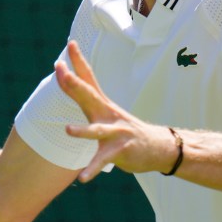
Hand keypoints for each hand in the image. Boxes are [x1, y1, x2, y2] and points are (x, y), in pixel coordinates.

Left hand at [54, 41, 178, 182]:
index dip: (78, 62)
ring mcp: (116, 131)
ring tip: (66, 130)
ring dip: (82, 131)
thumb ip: (88, 99)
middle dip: (74, 84)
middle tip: (61, 71)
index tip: (70, 44)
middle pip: (89, 96)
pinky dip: (93, 169)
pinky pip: (104, 160)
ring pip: (97, 130)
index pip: (89, 78)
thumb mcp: (106, 112)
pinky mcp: (120, 150)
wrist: (159, 147)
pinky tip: (83, 177)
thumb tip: (70, 83)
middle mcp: (108, 114)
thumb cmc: (126, 130)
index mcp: (102, 104)